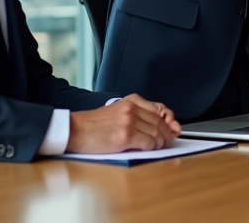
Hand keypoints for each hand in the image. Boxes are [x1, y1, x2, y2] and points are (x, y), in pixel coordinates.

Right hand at [66, 93, 180, 153]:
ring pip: (156, 133)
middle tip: (168, 141)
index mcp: (131, 100)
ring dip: (160, 142)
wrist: (75, 130)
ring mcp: (129, 122)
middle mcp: (132, 109)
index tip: (173, 128)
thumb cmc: (94, 124)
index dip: (170, 120)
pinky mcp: (125, 137)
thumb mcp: (117, 110)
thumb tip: (160, 123)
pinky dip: (151, 147)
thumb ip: (137, 113)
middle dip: (167, 133)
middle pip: (160, 122)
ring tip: (157, 147)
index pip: (159, 109)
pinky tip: (148, 149)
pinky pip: (148, 142)